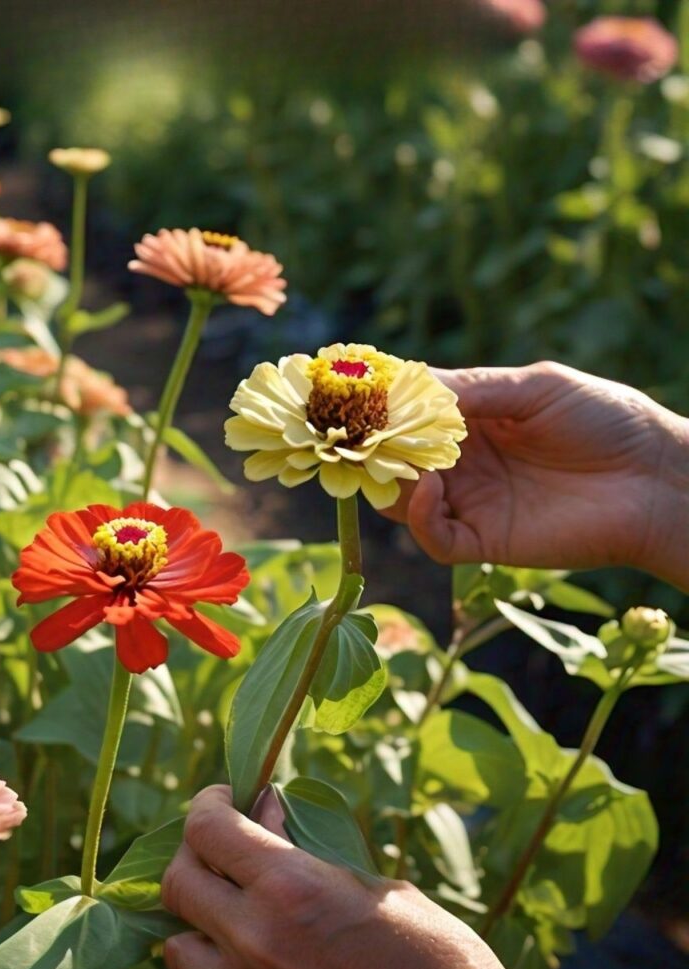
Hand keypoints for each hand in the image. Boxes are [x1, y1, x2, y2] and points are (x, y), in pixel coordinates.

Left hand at [161, 786, 560, 968]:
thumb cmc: (435, 956)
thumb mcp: (372, 884)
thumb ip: (305, 848)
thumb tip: (263, 810)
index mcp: (289, 888)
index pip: (206, 828)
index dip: (209, 803)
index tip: (224, 799)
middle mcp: (256, 942)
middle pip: (177, 883)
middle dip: (194, 855)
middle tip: (221, 848)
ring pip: (175, 951)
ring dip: (195, 925)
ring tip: (227, 913)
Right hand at [382, 362, 688, 589]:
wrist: (658, 480)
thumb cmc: (607, 420)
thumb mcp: (537, 388)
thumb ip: (474, 388)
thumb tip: (407, 387)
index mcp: (471, 421)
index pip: (408, 416)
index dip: (380, 406)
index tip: (352, 392)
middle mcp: (461, 463)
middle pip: (394, 460)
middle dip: (371, 447)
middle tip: (351, 432)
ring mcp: (469, 502)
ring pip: (402, 500)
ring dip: (389, 479)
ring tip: (391, 460)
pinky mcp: (483, 541)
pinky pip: (434, 536)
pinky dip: (418, 517)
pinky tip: (428, 489)